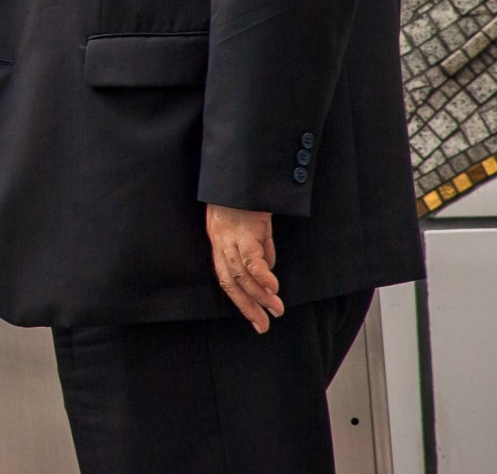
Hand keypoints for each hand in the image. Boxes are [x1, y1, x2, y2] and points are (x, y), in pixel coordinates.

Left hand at [206, 203, 282, 332]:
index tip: (254, 318)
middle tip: (263, 326)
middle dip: (247, 306)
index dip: (239, 299)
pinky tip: (273, 289)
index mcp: (219, 241)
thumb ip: (259, 248)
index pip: (226, 277)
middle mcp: (220, 240)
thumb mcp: (252, 225)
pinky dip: (262, 275)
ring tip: (276, 310)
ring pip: (241, 273)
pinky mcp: (244, 228)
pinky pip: (251, 258)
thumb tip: (267, 271)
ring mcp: (230, 235)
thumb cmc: (246, 196)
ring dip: (260, 295)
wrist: (242, 171)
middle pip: (230, 280)